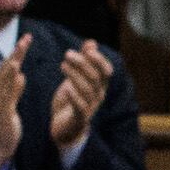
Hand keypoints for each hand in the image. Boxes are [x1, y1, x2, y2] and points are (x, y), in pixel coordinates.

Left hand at [46, 39, 110, 153]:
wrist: (63, 126)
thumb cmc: (71, 99)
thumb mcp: (76, 77)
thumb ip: (84, 61)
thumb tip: (91, 43)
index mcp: (99, 85)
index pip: (106, 71)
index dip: (99, 60)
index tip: (87, 49)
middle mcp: (98, 96)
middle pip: (95, 77)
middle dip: (82, 63)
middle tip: (67, 53)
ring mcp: (90, 107)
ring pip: (87, 89)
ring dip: (74, 75)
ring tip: (62, 65)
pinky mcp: (80, 118)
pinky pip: (80, 106)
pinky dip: (74, 96)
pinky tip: (66, 87)